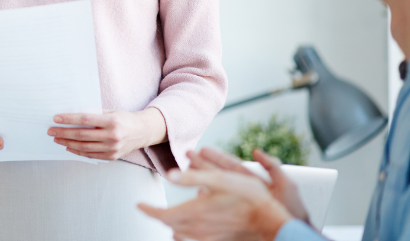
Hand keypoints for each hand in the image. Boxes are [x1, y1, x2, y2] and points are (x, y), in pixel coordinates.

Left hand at [48, 108, 165, 160]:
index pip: (85, 120)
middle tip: (51, 130)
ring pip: (84, 147)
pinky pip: (90, 155)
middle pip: (82, 135)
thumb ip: (94, 114)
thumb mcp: (111, 111)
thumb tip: (72, 115)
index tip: (56, 118)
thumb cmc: (124, 118)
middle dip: (64, 133)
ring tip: (56, 139)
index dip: (69, 119)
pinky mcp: (111, 157)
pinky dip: (77, 151)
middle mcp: (112, 136)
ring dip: (67, 142)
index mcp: (111, 121)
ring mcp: (112, 148)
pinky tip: (68, 146)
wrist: (142, 132)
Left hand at [138, 168, 291, 240]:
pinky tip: (187, 229)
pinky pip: (193, 240)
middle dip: (159, 216)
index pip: (161, 214)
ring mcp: (206, 238)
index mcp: (194, 212)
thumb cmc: (247, 197)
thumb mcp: (219, 179)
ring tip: (168, 217)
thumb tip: (169, 175)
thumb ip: (192, 177)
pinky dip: (185, 234)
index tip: (139, 205)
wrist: (269, 221)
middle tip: (152, 209)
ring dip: (172, 224)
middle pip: (169, 224)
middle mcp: (197, 228)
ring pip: (180, 233)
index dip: (148, 209)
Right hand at [188, 147, 310, 223]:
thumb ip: (272, 166)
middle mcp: (246, 190)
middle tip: (188, 155)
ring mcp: (241, 203)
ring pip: (218, 188)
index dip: (217, 157)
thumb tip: (256, 150)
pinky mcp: (238, 215)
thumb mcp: (286, 184)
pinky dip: (209, 199)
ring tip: (188, 172)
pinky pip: (220, 205)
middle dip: (204, 165)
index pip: (232, 166)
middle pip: (221, 174)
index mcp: (256, 181)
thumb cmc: (294, 212)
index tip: (202, 150)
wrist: (294, 234)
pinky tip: (198, 194)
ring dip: (203, 179)